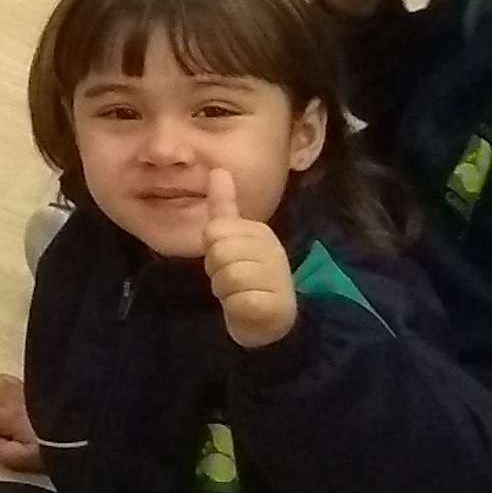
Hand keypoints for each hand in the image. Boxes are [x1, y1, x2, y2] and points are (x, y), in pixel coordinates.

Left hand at [201, 169, 297, 348]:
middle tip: (233, 280)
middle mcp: (273, 250)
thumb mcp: (232, 239)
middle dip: (217, 271)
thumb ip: (224, 207)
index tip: (229, 259)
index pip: (215, 230)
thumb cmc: (246, 277)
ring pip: (227, 277)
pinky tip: (247, 309)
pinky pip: (239, 301)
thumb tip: (218, 170)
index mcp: (260, 231)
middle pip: (218, 252)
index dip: (213, 250)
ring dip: (225, 291)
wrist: (269, 322)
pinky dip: (236, 308)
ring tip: (240, 294)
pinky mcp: (276, 305)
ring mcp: (277, 276)